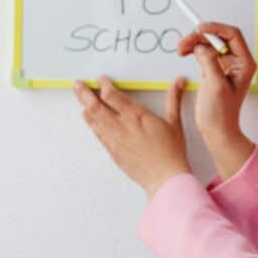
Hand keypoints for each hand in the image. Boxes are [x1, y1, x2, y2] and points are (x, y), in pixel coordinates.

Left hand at [73, 74, 191, 196]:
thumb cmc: (171, 152)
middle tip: (78, 85)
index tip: (101, 79)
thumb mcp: (174, 122)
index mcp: (136, 116)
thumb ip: (173, 99)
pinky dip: (91, 123)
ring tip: (79, 97)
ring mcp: (115, 140)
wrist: (164, 178)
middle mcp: (122, 126)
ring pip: (94, 119)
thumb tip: (179, 82)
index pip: (112, 95)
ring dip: (85, 106)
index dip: (103, 85)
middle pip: (96, 106)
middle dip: (84, 93)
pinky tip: (88, 118)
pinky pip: (98, 134)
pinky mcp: (113, 151)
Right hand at [176, 21, 256, 141]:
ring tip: (180, 49)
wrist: (216, 130)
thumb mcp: (216, 85)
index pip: (232, 35)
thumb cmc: (221, 113)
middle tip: (184, 42)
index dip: (216, 28)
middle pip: (218, 37)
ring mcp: (225, 64)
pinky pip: (203, 52)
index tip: (200, 28)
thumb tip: (201, 46)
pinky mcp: (214, 69)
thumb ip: (209, 61)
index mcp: (245, 63)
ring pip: (208, 43)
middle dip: (200, 37)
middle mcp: (237, 61)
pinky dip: (192, 50)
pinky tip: (184, 53)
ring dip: (193, 43)